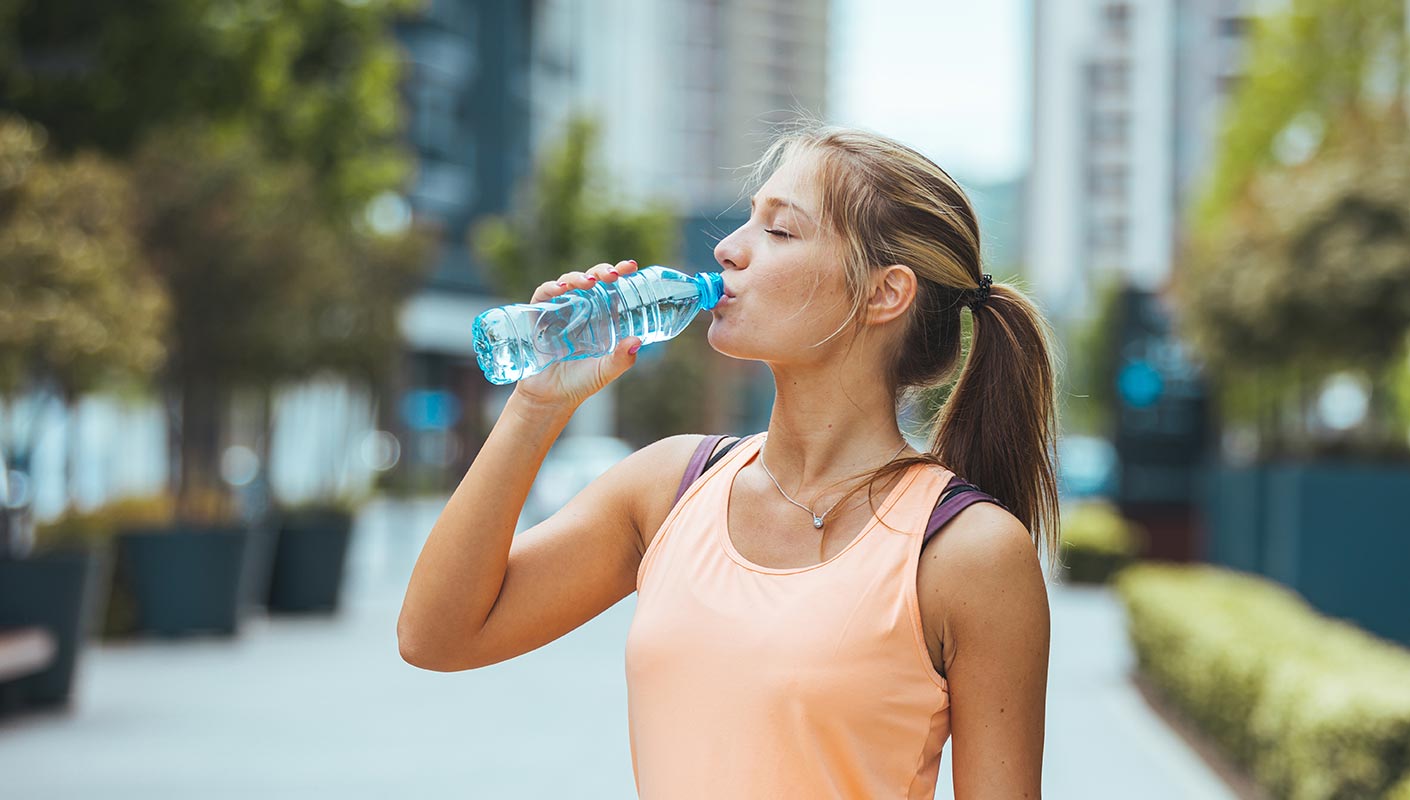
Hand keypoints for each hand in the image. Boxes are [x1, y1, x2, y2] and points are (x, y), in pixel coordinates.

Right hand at [511, 259, 643, 410]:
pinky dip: (550, 288)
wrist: (549, 398)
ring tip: (589, 282)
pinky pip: (543, 295)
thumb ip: (621, 360)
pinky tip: (560, 288)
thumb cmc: (580, 383)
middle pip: (591, 279)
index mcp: (600, 317)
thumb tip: (637, 341)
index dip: (620, 273)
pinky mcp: (538, 316)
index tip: (632, 266)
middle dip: (601, 271)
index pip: (611, 289)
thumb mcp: (605, 372)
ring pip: (568, 283)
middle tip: (612, 274)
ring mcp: (559, 310)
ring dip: (578, 277)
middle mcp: (580, 309)